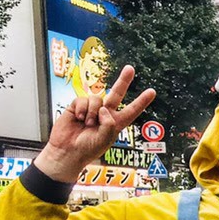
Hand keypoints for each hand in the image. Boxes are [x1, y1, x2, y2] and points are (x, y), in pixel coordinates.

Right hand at [36, 65, 156, 181]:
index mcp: (115, 123)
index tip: (152, 92)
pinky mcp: (77, 106)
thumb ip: (109, 123)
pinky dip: (81, 109)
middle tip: (130, 68)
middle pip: (116, 94)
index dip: (141, 102)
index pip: (131, 111)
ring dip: (92, 111)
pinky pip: (82, 100)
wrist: (66, 150)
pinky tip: (78, 119)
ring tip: (86, 124)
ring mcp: (91, 109)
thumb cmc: (87, 149)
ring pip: (96, 99)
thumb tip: (104, 107)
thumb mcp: (104, 139)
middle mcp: (105, 114)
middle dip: (123, 81)